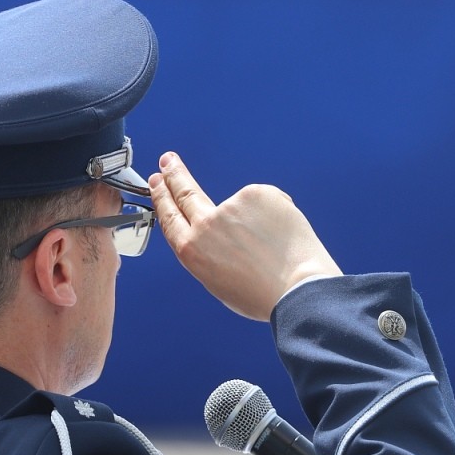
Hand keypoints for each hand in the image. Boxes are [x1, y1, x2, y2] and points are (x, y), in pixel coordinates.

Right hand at [148, 152, 340, 320]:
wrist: (296, 288)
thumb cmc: (263, 293)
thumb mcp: (219, 281)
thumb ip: (210, 250)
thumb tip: (220, 233)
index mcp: (191, 250)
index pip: (169, 215)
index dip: (162, 196)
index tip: (158, 181)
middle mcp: (205, 224)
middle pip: (186, 192)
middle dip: (175, 174)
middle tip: (169, 161)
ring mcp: (230, 205)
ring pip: (241, 206)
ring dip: (254, 219)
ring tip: (271, 246)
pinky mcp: (256, 193)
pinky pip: (265, 201)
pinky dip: (275, 214)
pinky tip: (282, 234)